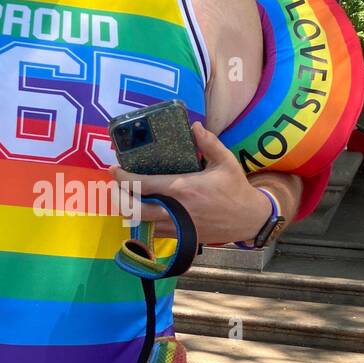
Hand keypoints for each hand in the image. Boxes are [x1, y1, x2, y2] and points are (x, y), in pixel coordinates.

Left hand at [109, 121, 275, 242]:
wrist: (249, 219)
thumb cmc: (236, 189)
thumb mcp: (225, 161)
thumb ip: (208, 142)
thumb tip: (194, 125)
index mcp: (182, 188)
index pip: (143, 185)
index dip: (124, 178)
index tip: (114, 169)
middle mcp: (175, 209)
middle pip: (134, 210)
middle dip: (119, 198)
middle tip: (116, 187)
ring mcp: (177, 226)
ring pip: (141, 225)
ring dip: (130, 212)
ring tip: (126, 198)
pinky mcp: (182, 237)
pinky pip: (154, 234)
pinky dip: (143, 225)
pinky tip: (142, 213)